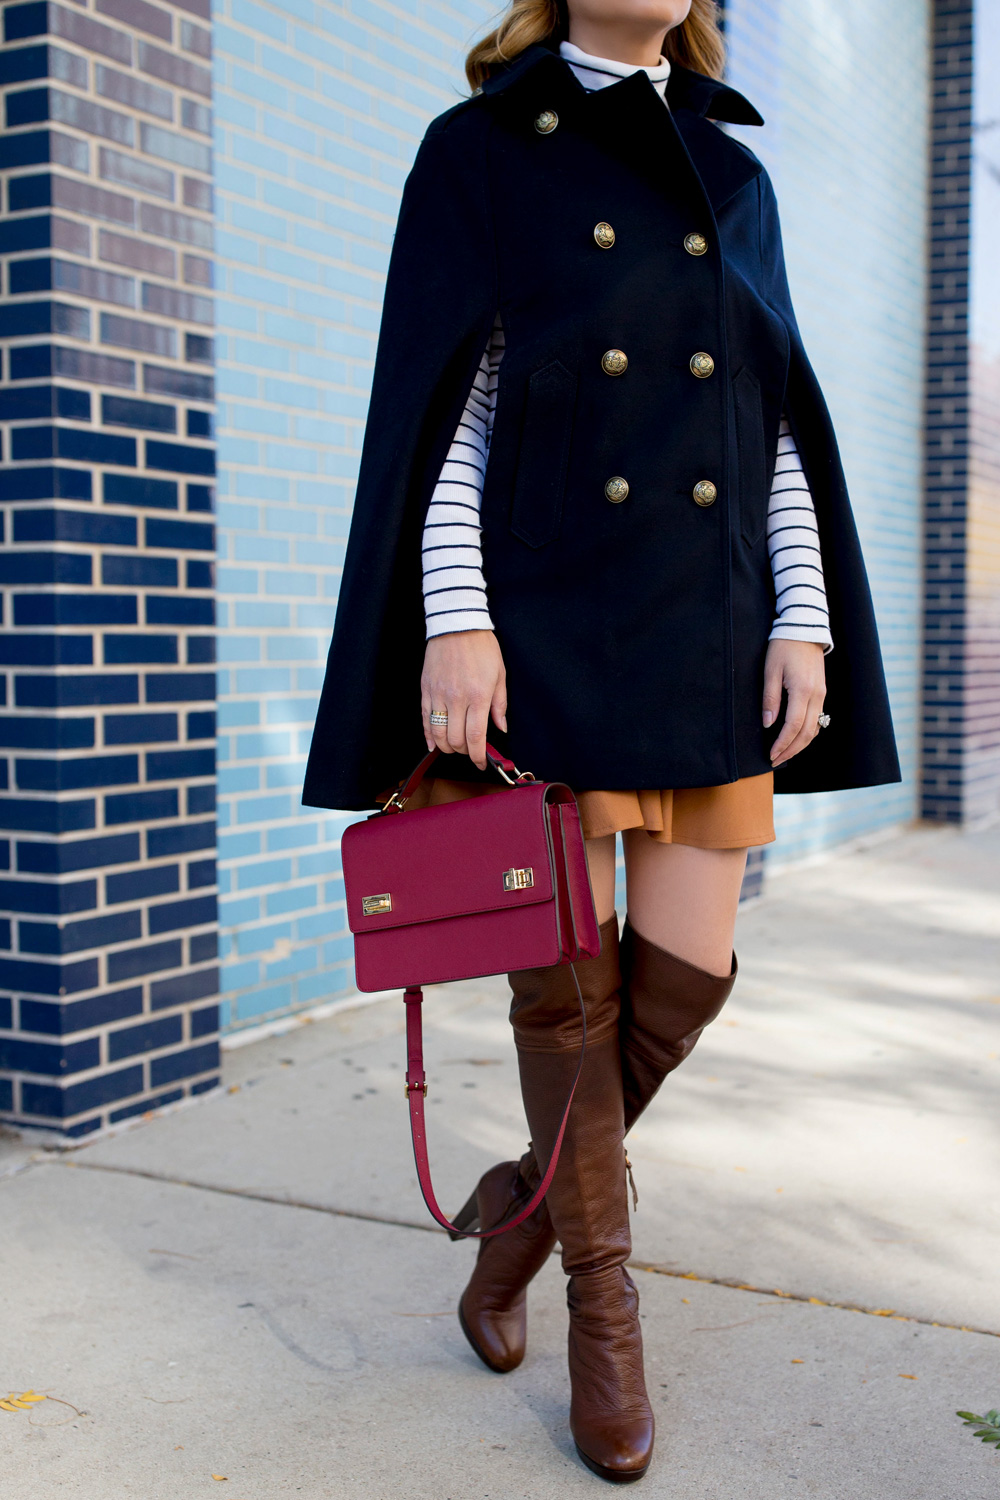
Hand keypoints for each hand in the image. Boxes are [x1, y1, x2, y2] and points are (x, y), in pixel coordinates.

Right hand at [421, 631, 506, 769]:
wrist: (457, 625)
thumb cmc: (482, 647)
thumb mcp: (500, 675)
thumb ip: (499, 705)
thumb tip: (500, 728)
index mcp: (478, 696)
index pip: (475, 737)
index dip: (478, 756)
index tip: (482, 763)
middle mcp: (457, 698)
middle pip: (455, 740)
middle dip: (464, 752)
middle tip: (470, 750)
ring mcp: (438, 695)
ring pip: (438, 734)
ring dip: (446, 746)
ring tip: (454, 746)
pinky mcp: (426, 690)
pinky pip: (424, 719)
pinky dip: (429, 735)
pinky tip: (434, 744)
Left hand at [762, 639, 826, 767]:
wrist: (804, 628)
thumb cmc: (783, 646)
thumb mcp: (770, 670)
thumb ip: (769, 698)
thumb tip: (768, 723)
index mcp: (802, 690)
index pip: (793, 726)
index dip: (782, 743)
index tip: (771, 755)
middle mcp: (816, 695)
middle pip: (807, 732)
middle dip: (791, 750)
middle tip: (775, 761)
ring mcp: (822, 694)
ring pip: (815, 728)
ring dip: (800, 744)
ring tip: (784, 754)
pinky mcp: (822, 692)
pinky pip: (817, 719)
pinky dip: (807, 733)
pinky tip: (796, 739)